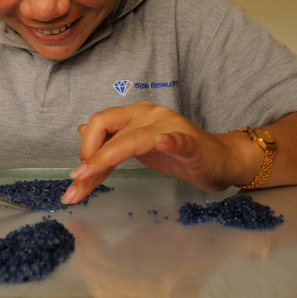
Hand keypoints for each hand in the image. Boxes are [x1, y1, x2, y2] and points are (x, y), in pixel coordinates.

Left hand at [63, 102, 254, 203]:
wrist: (218, 161)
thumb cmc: (178, 155)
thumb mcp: (139, 146)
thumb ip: (112, 139)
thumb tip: (81, 130)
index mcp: (136, 114)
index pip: (100, 123)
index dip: (85, 148)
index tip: (78, 175)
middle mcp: (150, 114)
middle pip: (109, 126)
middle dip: (89, 156)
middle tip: (77, 183)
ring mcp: (171, 126)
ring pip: (132, 138)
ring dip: (107, 157)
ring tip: (90, 173)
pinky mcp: (191, 144)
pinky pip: (178, 141)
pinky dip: (168, 141)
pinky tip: (161, 143)